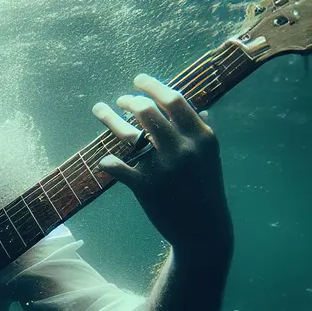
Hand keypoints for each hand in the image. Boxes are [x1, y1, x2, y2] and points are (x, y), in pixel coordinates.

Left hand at [92, 74, 232, 262]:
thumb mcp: (211, 159)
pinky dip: (108, 162)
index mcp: (201, 137)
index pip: (174, 99)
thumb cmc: (205, 190)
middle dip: (130, 101)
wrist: (203, 230)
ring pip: (129, 133)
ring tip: (100, 109)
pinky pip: (117, 167)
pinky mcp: (146, 187)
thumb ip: (203, 133)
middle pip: (147, 111)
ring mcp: (163, 167)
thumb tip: (201, 110)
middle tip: (122, 100)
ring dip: (109, 118)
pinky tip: (105, 162)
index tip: (139, 79)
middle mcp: (183, 148)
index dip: (152, 85)